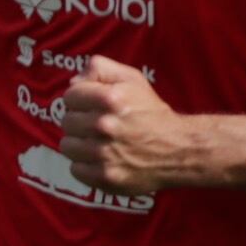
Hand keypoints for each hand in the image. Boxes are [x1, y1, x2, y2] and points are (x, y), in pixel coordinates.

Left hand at [59, 56, 194, 194]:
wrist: (179, 149)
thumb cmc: (151, 112)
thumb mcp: (132, 79)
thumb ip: (100, 69)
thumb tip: (73, 81)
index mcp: (110, 99)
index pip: (69, 96)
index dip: (80, 99)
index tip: (91, 105)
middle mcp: (104, 126)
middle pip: (66, 121)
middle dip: (80, 121)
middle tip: (98, 125)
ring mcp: (103, 154)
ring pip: (67, 146)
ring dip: (80, 144)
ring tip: (99, 142)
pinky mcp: (104, 177)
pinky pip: (75, 169)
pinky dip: (85, 165)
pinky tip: (102, 159)